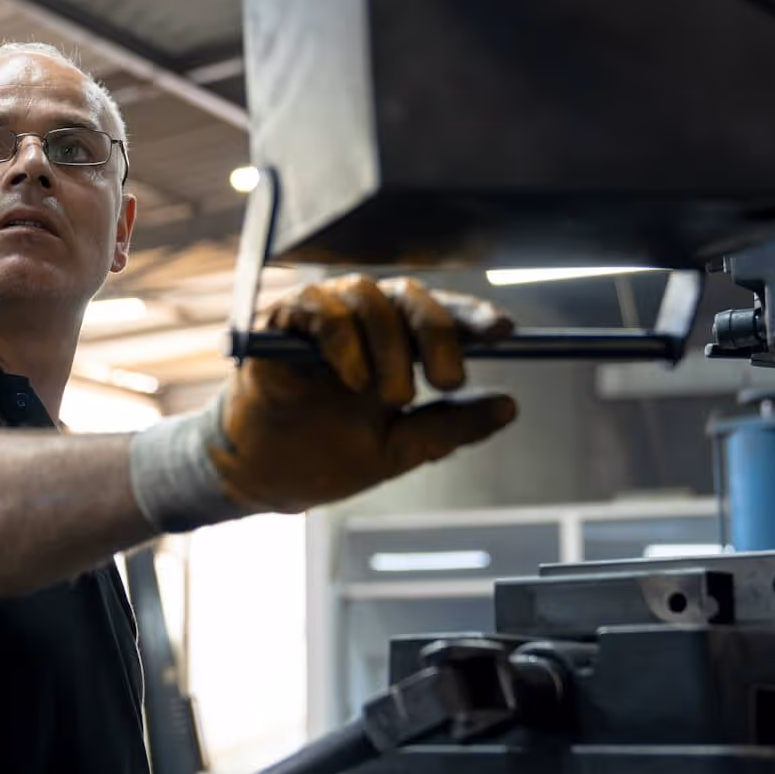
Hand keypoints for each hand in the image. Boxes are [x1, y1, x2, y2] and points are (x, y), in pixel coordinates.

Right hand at [129, 275, 518, 530]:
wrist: (264, 476)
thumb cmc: (325, 456)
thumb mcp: (401, 448)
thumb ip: (452, 426)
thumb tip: (510, 407)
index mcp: (396, 345)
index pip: (441, 316)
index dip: (473, 317)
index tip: (507, 332)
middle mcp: (363, 322)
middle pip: (412, 296)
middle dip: (437, 335)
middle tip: (448, 382)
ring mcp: (323, 318)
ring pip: (369, 297)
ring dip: (389, 346)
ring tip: (389, 397)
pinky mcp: (282, 323)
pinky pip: (320, 309)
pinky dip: (343, 339)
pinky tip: (350, 378)